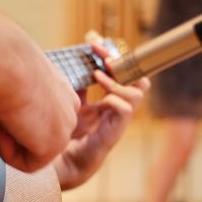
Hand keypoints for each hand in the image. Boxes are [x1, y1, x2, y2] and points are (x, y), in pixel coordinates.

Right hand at [0, 42, 80, 171]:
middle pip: (35, 139)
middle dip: (9, 133)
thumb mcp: (17, 81)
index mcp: (63, 95)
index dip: (14, 119)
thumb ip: (20, 101)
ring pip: (31, 154)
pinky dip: (7, 153)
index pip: (40, 121)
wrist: (8, 63)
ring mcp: (65, 130)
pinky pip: (26, 165)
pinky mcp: (54, 146)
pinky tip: (3, 130)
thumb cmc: (7, 64)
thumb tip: (7, 115)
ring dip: (6, 142)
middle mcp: (70, 112)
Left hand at [53, 43, 149, 189]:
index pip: (122, 68)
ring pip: (137, 91)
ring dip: (118, 80)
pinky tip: (100, 99)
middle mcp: (119, 105)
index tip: (92, 39)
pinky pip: (125, 109)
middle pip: (138, 75)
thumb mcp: (72, 102)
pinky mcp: (115, 131)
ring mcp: (119, 118)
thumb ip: (76, 85)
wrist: (64, 162)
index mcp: (111, 96)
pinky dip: (114, 99)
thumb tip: (72, 60)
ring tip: (98, 75)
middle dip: (121, 59)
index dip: (110, 51)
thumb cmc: (69, 134)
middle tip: (101, 53)